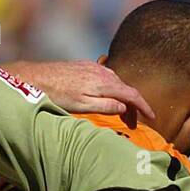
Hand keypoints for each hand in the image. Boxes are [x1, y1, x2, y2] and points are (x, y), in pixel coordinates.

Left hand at [11, 60, 155, 120]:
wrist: (36, 77)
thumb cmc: (58, 95)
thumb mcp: (82, 106)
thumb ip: (105, 106)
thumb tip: (124, 107)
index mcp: (105, 83)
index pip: (132, 95)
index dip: (144, 107)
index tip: (152, 117)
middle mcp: (103, 72)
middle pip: (126, 89)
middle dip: (133, 107)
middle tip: (132, 124)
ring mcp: (94, 67)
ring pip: (117, 83)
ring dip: (122, 98)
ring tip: (121, 114)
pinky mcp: (85, 66)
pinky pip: (107, 78)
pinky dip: (113, 90)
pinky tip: (107, 98)